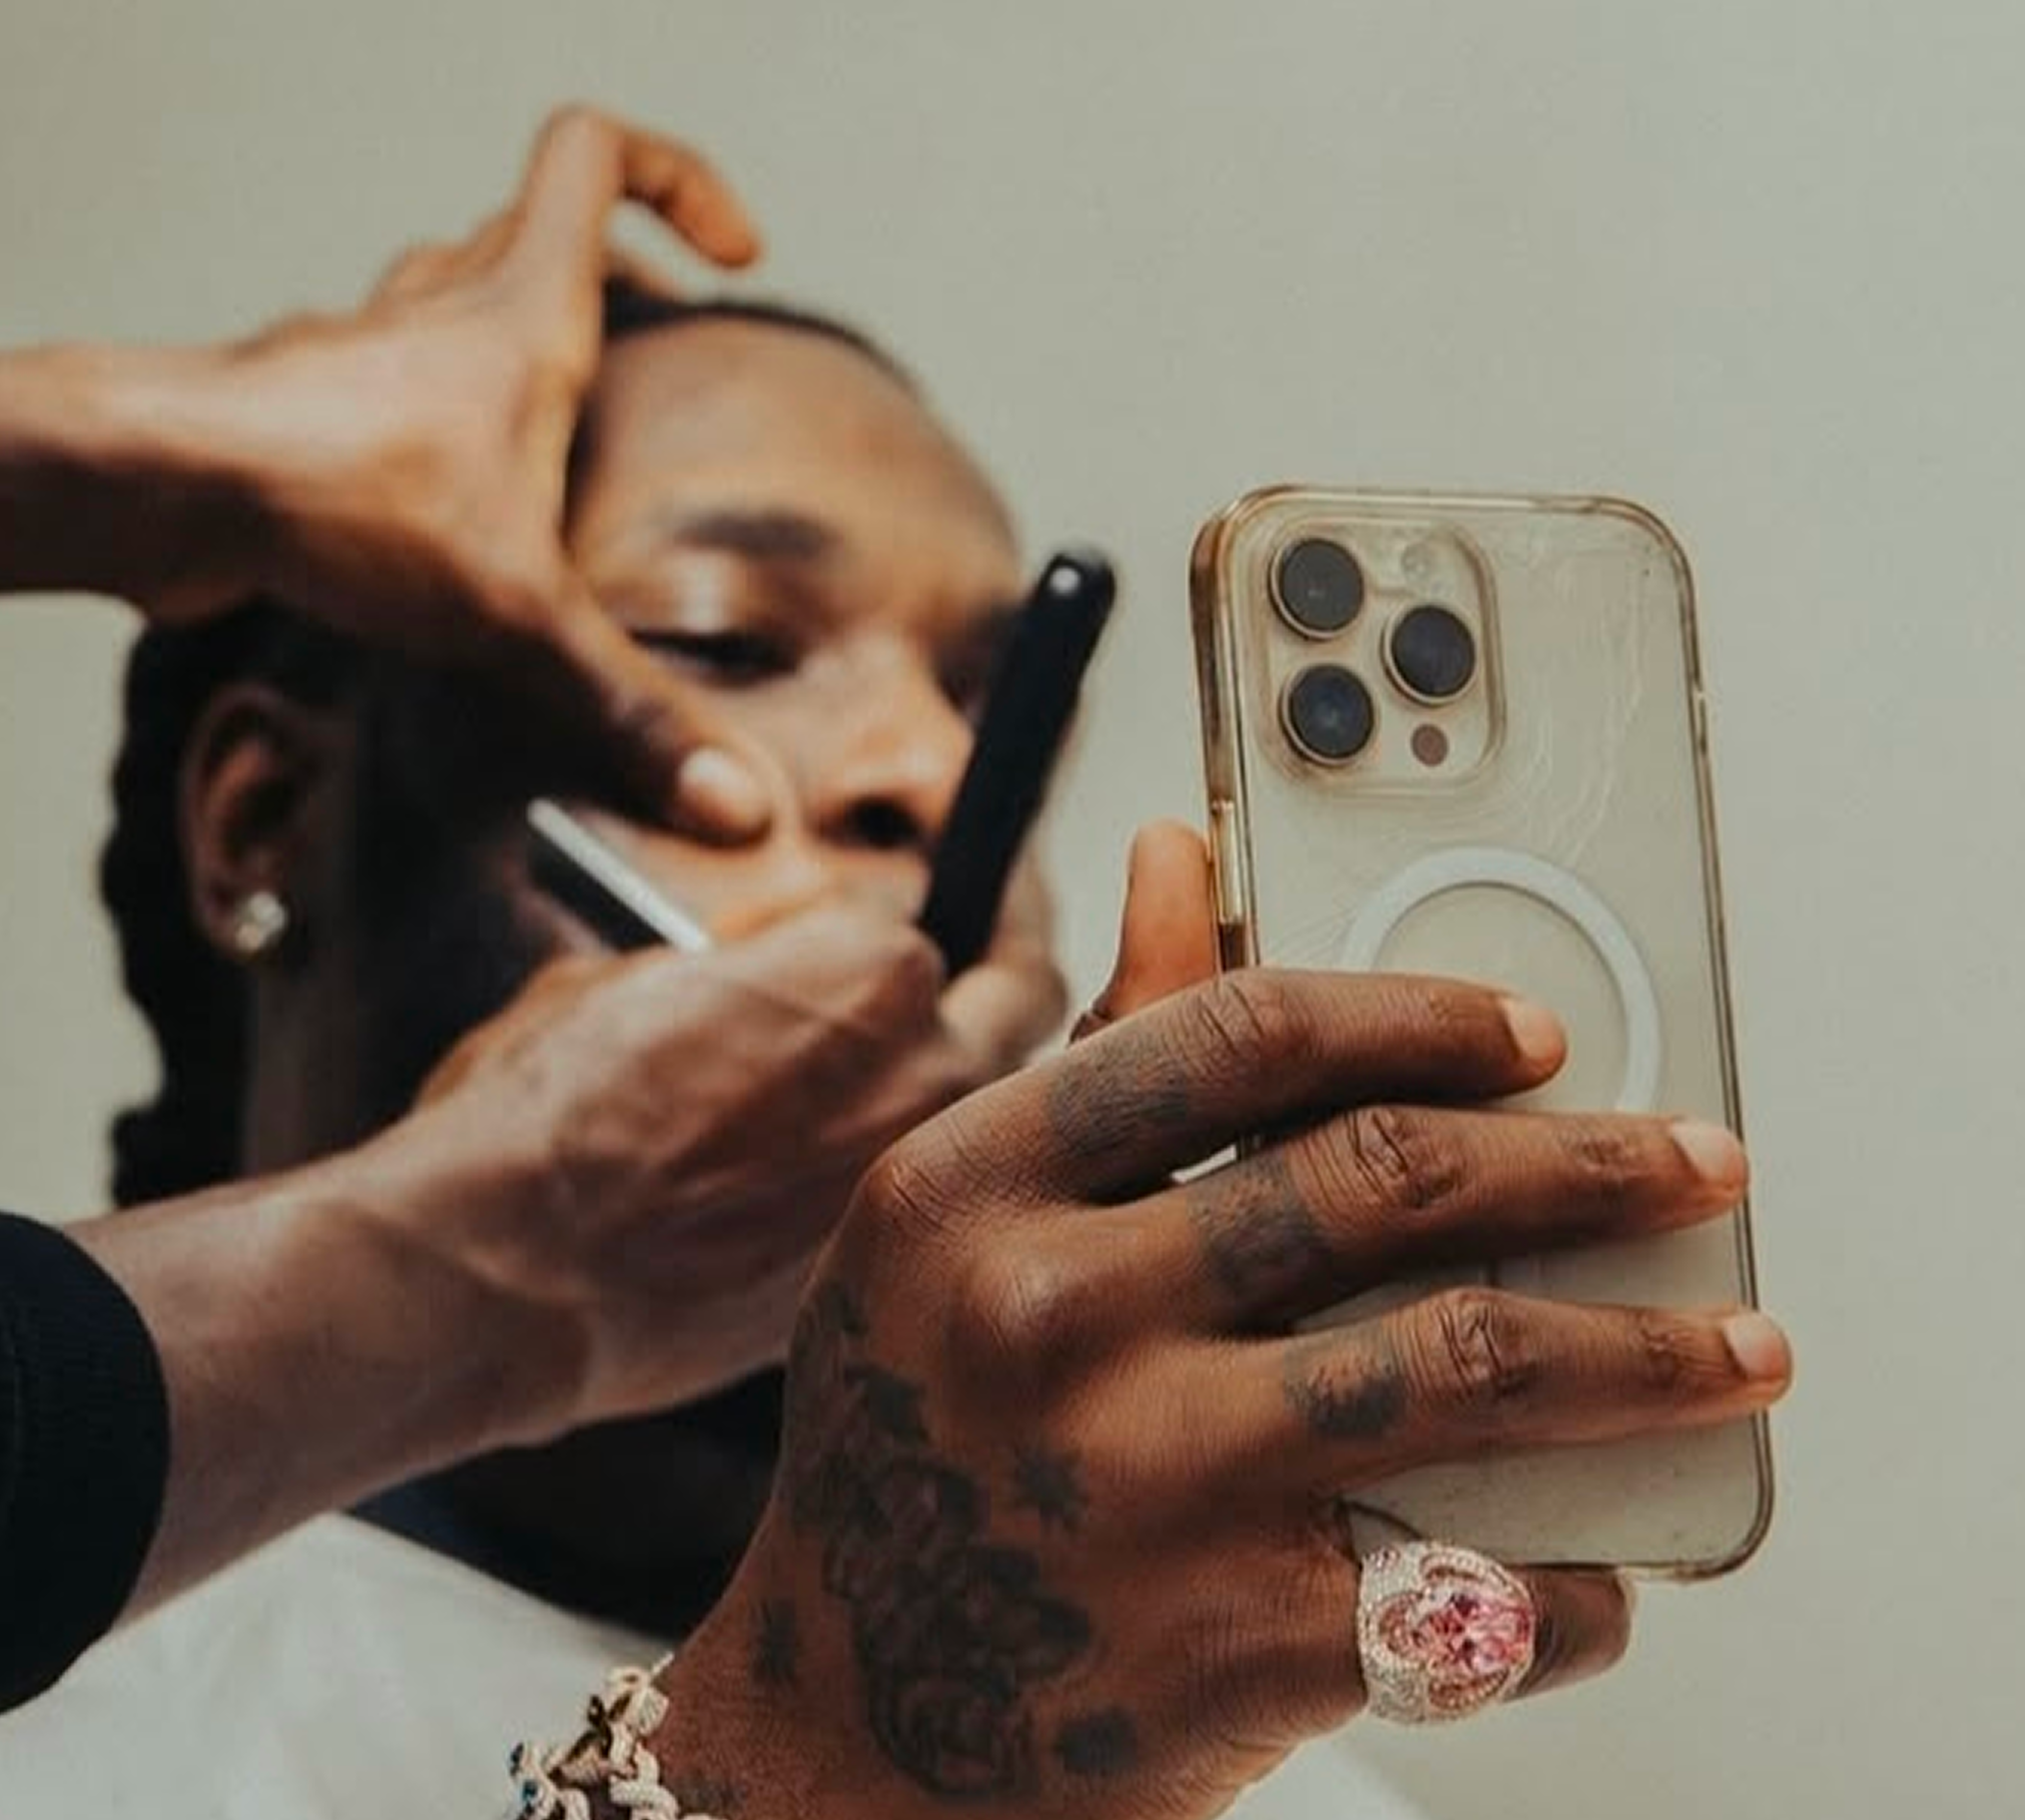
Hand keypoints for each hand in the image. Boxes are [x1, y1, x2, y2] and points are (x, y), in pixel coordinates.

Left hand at [151, 107, 774, 841]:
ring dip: (501, 345)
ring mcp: (358, 358)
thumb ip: (626, 708)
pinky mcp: (297, 419)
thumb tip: (743, 808)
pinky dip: (420, 425)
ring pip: (443, 301)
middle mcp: (438, 311)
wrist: (163, 489)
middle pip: (532, 233)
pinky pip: (377, 390)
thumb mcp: (517, 615)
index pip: (595, 155)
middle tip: (652, 359)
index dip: (677, 178)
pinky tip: (430, 517)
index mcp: (518, 310)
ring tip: (551, 439)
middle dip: (608, 286)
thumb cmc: (342, 502)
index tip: (732, 259)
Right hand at [354, 897, 1049, 1440]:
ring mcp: (916, 1195)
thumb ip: (732, 977)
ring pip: (988, 1128)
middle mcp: (928, 1078)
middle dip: (992, 994)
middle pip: (1019, 1018)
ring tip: (869, 1105)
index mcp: (873, 970)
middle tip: (957, 991)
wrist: (503, 1277)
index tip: (939, 922)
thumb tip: (747, 990)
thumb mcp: (628, 981)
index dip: (942, 923)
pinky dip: (893, 1199)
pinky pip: (918, 1216)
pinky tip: (806, 1200)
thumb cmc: (540, 1114)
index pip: (965, 922)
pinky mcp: (877, 1285)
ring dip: (951, 1103)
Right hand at [640, 826, 1791, 1818]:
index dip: (1418, 1019)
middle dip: (1589, 1167)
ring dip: (1649, 1357)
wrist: (855, 1737)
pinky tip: (1605, 1565)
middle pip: (1386, 1183)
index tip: (1533, 1037)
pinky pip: (1480, 1588)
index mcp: (961, 1194)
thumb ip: (1092, 1062)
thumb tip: (1178, 857)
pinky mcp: (1237, 1643)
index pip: (1234, 1040)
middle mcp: (1044, 1321)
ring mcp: (1147, 1484)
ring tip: (1735, 1349)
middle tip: (1694, 1164)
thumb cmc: (922, 1456)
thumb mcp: (948, 1238)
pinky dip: (1575, 1582)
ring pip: (1475, 1367)